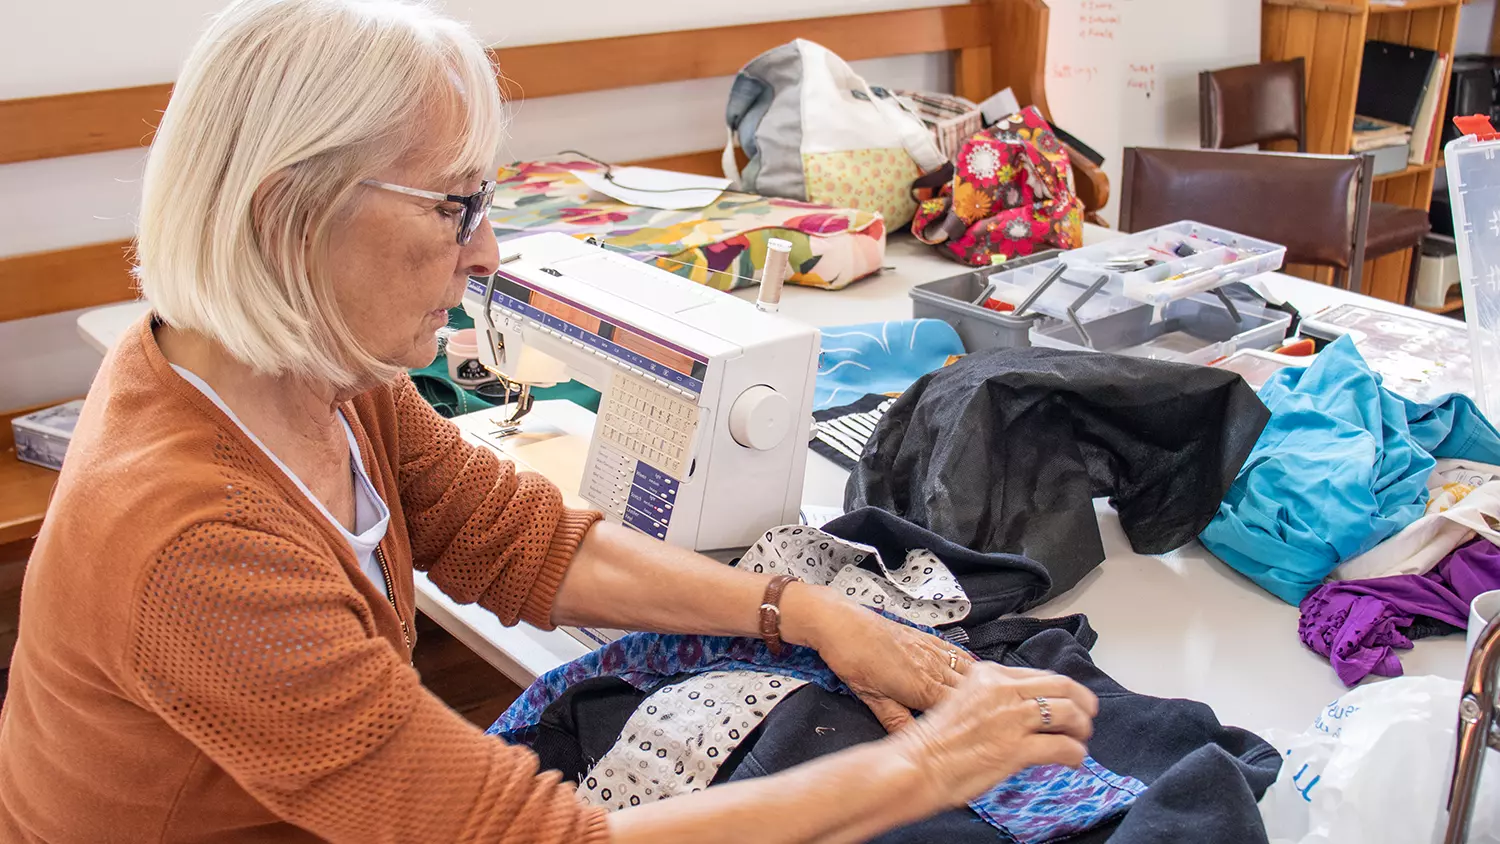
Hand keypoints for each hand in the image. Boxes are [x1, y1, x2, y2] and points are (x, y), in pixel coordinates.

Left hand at [781, 584, 979, 731]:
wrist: (842, 623)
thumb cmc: (852, 659)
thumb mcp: (872, 698)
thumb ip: (896, 721)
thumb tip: (911, 744)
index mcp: (921, 688)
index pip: (960, 711)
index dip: (975, 724)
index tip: (986, 734)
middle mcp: (933, 668)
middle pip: (970, 692)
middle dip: (985, 707)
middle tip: (999, 721)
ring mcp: (931, 651)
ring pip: (967, 671)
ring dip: (983, 686)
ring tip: (998, 700)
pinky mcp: (926, 638)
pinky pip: (956, 652)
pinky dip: (969, 663)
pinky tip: (977, 670)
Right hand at [885, 663, 1097, 808]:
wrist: (916, 765)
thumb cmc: (932, 741)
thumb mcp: (963, 701)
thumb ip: (993, 698)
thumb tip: (1020, 708)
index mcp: (988, 675)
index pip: (1038, 673)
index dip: (1061, 688)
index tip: (1068, 699)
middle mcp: (1003, 690)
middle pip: (1061, 686)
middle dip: (1082, 702)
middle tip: (1087, 716)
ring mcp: (1011, 718)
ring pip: (1068, 713)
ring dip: (1081, 728)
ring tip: (1080, 739)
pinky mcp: (1016, 748)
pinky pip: (1062, 747)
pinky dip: (1074, 754)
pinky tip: (1073, 759)